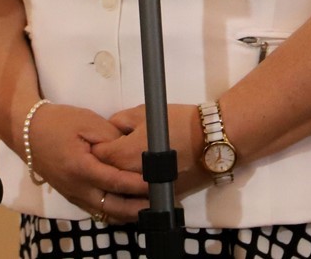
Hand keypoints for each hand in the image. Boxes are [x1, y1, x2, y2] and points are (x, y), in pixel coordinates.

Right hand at [27, 102, 149, 222]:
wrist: (27, 131)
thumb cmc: (58, 122)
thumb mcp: (88, 122)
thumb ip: (111, 139)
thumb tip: (131, 151)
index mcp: (81, 168)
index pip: (116, 182)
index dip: (139, 185)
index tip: (158, 183)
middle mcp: (77, 188)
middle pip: (113, 206)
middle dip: (138, 208)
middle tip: (160, 203)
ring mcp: (73, 195)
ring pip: (105, 213)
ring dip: (127, 213)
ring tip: (150, 207)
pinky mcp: (72, 195)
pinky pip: (96, 210)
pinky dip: (114, 211)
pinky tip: (128, 207)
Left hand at [93, 103, 212, 198]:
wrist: (213, 141)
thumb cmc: (180, 122)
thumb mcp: (145, 112)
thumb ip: (121, 121)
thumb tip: (110, 130)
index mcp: (125, 155)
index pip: (98, 155)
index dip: (97, 146)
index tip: (100, 140)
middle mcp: (132, 178)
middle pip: (109, 175)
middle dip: (107, 164)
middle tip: (114, 151)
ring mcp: (148, 191)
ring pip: (125, 190)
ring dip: (122, 179)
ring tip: (130, 164)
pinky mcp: (163, 198)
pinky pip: (142, 197)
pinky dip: (139, 189)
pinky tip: (143, 176)